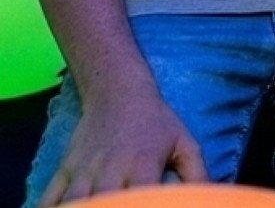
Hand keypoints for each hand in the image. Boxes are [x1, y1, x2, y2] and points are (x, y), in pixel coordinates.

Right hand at [37, 87, 205, 206]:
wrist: (118, 91)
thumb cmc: (157, 122)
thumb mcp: (184, 143)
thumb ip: (197, 174)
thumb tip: (211, 197)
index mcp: (142, 165)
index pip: (140, 199)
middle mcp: (110, 169)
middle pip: (103, 202)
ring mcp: (83, 170)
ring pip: (74, 203)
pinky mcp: (65, 169)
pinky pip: (50, 197)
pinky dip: (51, 207)